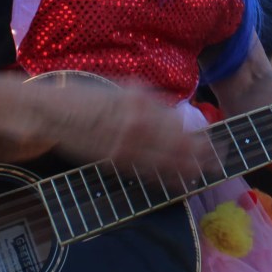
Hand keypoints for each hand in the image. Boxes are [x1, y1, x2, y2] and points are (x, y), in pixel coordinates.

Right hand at [35, 78, 217, 182]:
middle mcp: (138, 120)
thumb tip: (171, 111)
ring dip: (189, 166)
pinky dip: (166, 177)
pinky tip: (181, 182)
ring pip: (166, 158)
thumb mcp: (118, 89)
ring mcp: (126, 142)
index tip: (212, 138)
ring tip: (207, 172)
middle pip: (178, 139)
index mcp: (140, 100)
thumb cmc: (83, 97)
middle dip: (201, 150)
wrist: (51, 112)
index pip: (177, 119)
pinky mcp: (114, 160)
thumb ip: (145, 99)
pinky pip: (146, 171)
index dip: (196, 132)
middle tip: (219, 157)